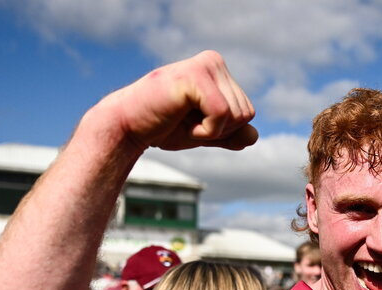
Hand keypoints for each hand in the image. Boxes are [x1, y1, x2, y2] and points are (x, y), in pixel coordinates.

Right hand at [101, 50, 257, 152]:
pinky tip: (180, 118)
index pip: (248, 113)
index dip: (224, 130)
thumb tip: (254, 136)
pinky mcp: (196, 76)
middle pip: (246, 114)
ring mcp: (206, 65)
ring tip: (180, 117)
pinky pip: (223, 115)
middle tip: (185, 120)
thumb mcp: (205, 133)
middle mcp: (214, 61)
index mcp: (218, 70)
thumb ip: (230, 134)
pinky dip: (205, 130)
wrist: (127, 126)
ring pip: (238, 116)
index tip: (192, 121)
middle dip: (219, 130)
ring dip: (210, 130)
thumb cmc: (163, 127)